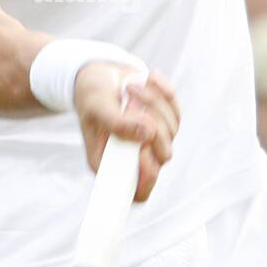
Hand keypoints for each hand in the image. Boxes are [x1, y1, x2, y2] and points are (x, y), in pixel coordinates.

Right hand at [73, 63, 180, 203]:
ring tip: (131, 86)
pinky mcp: (162, 123)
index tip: (143, 150)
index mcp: (109, 163)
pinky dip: (165, 93)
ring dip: (155, 103)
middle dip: (153, 126)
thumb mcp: (96, 106)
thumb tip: (146, 133)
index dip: (147, 175)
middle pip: (161, 156)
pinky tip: (150, 79)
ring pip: (171, 131)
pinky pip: (175, 111)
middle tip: (131, 101)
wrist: (99, 75)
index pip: (137, 191)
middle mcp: (132, 157)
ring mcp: (150, 141)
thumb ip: (117, 123)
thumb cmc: (91, 95)